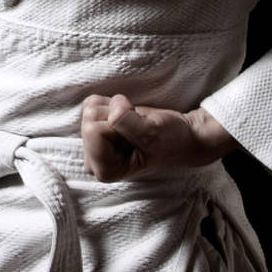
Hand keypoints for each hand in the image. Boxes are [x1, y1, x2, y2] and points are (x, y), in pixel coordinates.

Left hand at [80, 94, 239, 181]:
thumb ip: (125, 121)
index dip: (119, 124)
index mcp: (105, 169)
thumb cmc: (170, 140)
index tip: (139, 134)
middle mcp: (93, 160)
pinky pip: (93, 102)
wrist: (182, 135)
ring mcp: (93, 144)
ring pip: (90, 109)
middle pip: (89, 119)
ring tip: (135, 124)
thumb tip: (112, 106)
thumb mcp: (151, 132)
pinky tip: (128, 118)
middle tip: (138, 128)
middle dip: (116, 115)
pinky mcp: (95, 128)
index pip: (93, 131)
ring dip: (116, 109)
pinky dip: (113, 103)